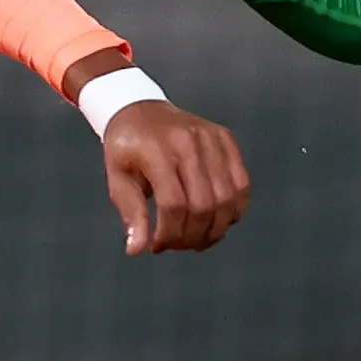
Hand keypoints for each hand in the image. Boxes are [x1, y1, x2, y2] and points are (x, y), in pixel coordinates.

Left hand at [100, 98, 250, 254]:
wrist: (141, 110)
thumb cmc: (127, 149)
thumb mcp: (118, 179)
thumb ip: (131, 213)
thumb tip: (137, 250)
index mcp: (156, 150)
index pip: (173, 204)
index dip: (170, 234)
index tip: (158, 246)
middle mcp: (188, 140)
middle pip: (203, 204)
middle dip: (192, 236)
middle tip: (179, 245)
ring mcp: (210, 137)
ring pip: (227, 198)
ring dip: (215, 229)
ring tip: (197, 239)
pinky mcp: (225, 138)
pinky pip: (242, 184)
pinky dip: (233, 210)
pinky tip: (216, 221)